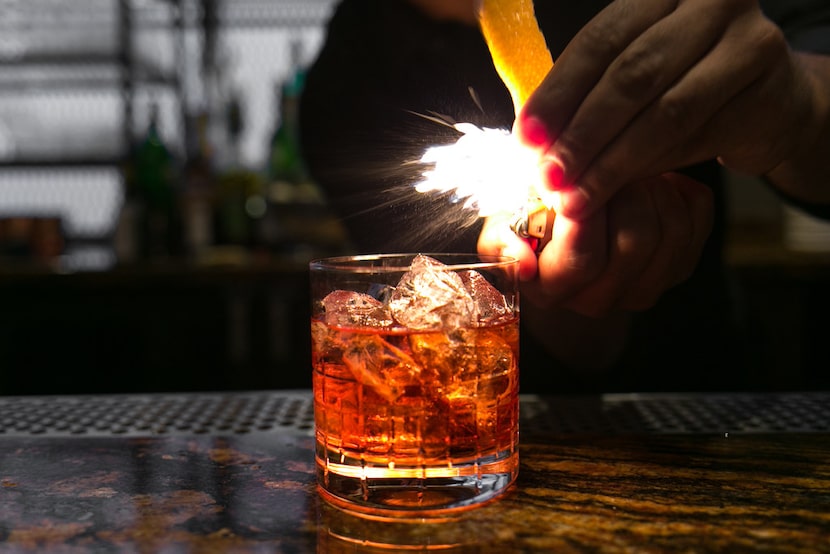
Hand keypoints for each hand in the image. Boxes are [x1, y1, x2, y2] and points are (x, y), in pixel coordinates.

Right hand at [478, 172, 712, 316]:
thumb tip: (522, 260)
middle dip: (624, 189)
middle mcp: (601, 298)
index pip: (582, 258)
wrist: (563, 226)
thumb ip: (503, 240)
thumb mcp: (501, 225)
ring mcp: (646, 285)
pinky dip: (680, 188)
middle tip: (607, 159)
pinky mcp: (681, 264)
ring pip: (671, 228)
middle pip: (635, 241)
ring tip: (626, 169)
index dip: (585, 211)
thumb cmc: (529, 218)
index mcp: (554, 290)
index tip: (577, 174)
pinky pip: (697, 216)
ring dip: (651, 186)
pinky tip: (652, 181)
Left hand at [515, 0, 821, 219]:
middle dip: (582, 134)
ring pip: (664, 112)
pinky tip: (618, 192)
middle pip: (631, 75)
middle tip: (548, 177)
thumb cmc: (685, 86)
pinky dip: (650, 169)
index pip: (599, 40)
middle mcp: (710, 4)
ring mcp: (749, 44)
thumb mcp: (634, 78)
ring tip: (576, 196)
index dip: (558, 93)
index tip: (527, 139)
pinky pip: (696, 138)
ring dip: (611, 162)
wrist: (769, 103)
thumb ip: (587, 98)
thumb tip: (532, 144)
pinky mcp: (768, 93)